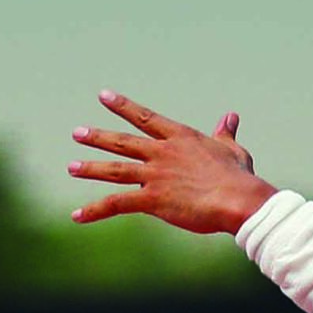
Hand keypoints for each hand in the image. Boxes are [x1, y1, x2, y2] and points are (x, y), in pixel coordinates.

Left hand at [69, 96, 275, 234]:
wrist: (238, 199)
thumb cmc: (240, 177)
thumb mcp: (232, 150)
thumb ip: (225, 133)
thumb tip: (231, 116)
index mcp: (181, 139)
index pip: (146, 118)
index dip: (123, 106)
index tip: (104, 96)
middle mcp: (163, 153)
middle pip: (124, 142)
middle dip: (99, 137)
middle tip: (77, 133)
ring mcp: (155, 176)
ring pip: (115, 170)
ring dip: (91, 168)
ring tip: (72, 167)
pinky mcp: (152, 199)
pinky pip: (117, 204)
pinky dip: (95, 210)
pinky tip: (77, 216)